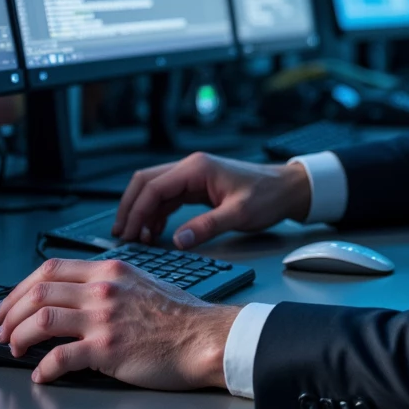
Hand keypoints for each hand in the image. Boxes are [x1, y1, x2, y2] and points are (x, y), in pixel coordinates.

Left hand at [0, 257, 238, 388]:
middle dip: (9, 312)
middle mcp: (103, 289)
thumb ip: (109, 284)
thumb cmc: (181, 317)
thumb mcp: (142, 283)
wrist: (206, 338)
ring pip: (41, 320)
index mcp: (109, 270)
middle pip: (37, 292)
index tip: (5, 303)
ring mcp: (104, 319)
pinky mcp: (107, 350)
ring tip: (13, 348)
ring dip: (18, 336)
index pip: (49, 269)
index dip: (18, 287)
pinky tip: (41, 375)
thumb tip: (75, 298)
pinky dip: (43, 368)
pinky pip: (61, 358)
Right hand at [112, 152, 309, 248]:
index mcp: (197, 168)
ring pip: (154, 190)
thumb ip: (206, 227)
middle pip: (146, 183)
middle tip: (121, 235)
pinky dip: (157, 214)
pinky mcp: (198, 186)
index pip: (154, 187)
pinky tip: (154, 233)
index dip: (136, 211)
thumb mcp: (239, 214)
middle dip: (130, 208)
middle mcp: (191, 168)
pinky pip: (168, 198)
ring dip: (142, 211)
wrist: (287, 188)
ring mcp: (193, 176)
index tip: (127, 233)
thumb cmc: (268, 195)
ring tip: (135, 238)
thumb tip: (176, 241)